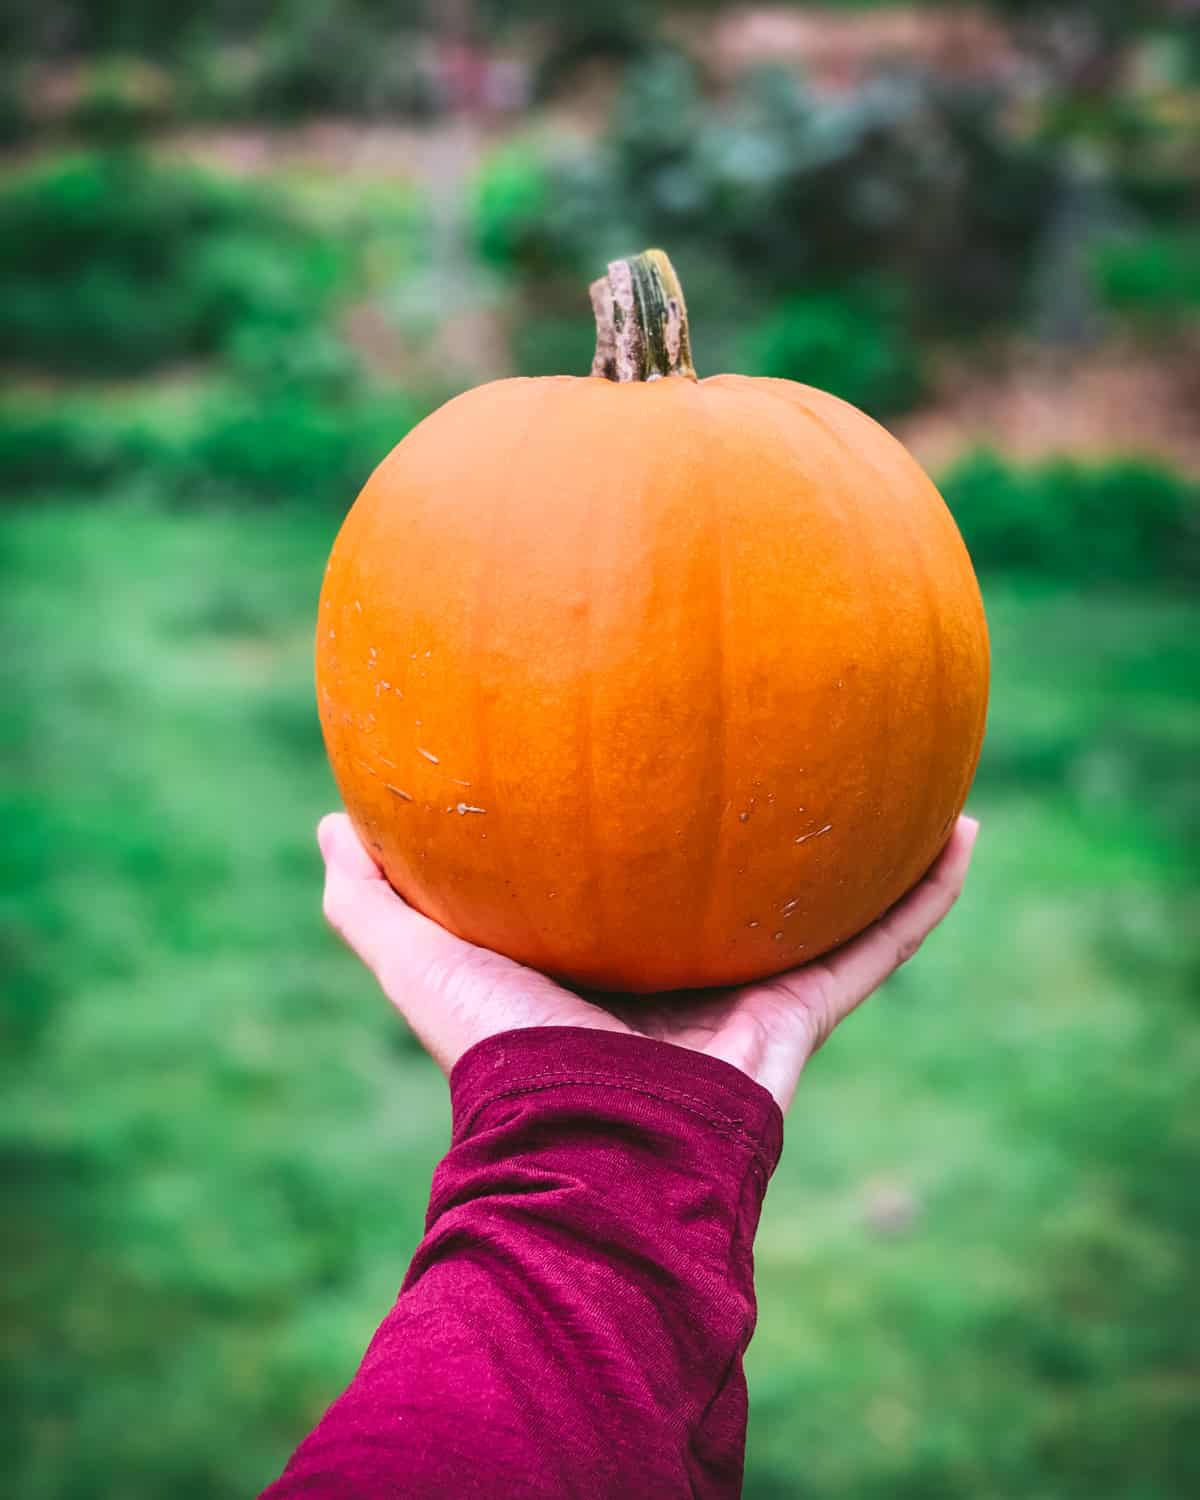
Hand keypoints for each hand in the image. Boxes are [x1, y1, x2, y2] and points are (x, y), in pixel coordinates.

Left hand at [318, 813, 978, 1112]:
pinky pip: (880, 942)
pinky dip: (924, 895)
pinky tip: (963, 830)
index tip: (648, 756)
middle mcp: (677, 977)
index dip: (637, 827)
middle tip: (777, 742)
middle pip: (727, 887)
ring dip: (861, 850)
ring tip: (898, 769)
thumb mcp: (415, 961)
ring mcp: (747, 992)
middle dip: (755, 832)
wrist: (586, 1150)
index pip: (624, 880)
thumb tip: (331, 821)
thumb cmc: (497, 1061)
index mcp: (597, 965)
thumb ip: (367, 899)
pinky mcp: (801, 1009)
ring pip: (820, 907)